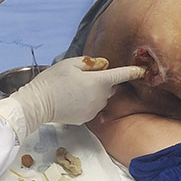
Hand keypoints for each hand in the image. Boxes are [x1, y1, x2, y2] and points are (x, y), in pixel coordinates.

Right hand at [0, 56, 144, 141]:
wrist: (38, 104)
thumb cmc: (52, 81)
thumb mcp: (70, 64)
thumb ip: (90, 62)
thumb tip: (103, 65)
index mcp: (99, 82)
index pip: (121, 75)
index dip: (133, 71)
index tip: (142, 70)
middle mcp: (100, 98)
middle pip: (110, 87)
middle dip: (104, 81)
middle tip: (84, 76)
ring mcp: (94, 110)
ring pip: (101, 98)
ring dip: (95, 92)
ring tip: (75, 88)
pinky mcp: (86, 118)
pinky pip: (92, 107)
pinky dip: (87, 102)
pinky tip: (72, 98)